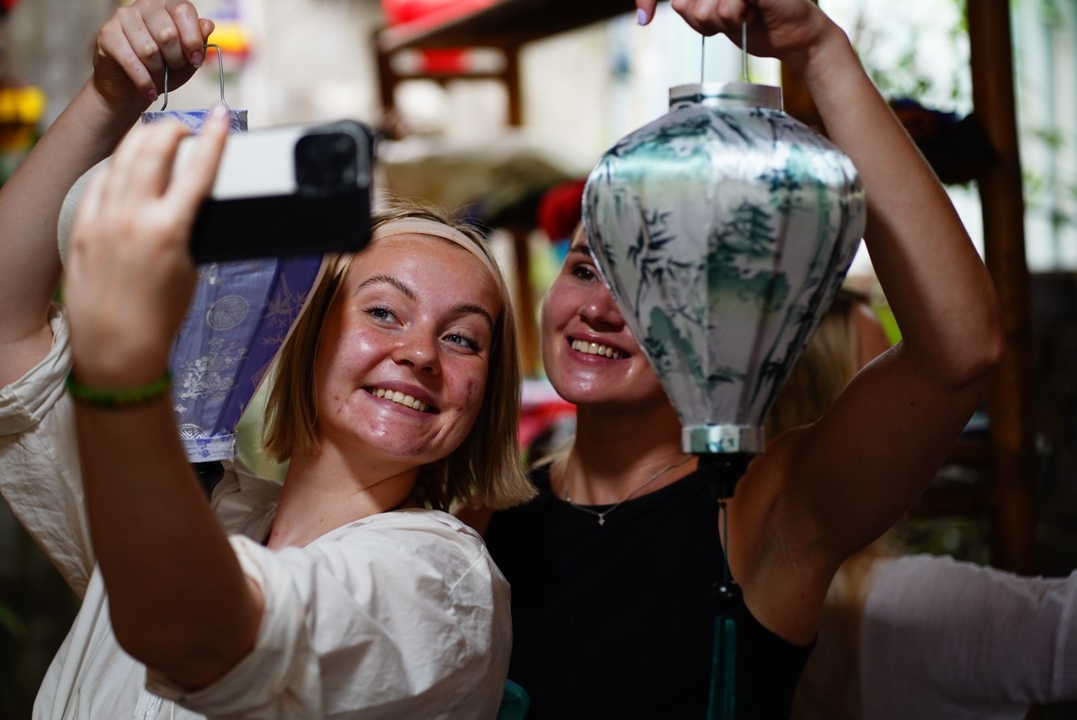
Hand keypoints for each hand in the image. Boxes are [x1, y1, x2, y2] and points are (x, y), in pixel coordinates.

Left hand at [64, 107, 228, 387]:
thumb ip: (189, 226)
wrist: (115, 347)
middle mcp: (133, 217)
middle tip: (186, 131)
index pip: (198, 169)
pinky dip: (117, 166)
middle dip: (173, 130)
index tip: (220, 119)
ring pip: (122, 157)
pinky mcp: (82, 226)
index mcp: (169, 230)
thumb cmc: (160, 317)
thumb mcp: (190, 268)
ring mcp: (103, 219)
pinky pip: (100, 181)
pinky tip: (126, 167)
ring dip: (143, 140)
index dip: (213, 138)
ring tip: (157, 139)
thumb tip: (192, 197)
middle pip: (154, 148)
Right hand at [93, 0, 214, 106]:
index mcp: (167, 5)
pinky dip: (144, 81)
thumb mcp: (188, 60)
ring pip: (149, 49)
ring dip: (158, 72)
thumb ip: (199, 42)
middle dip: (176, 59)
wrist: (130, 89)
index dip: (193, 39)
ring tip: (158, 79)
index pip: (184, 11)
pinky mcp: (106, 34)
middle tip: (173, 69)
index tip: (195, 60)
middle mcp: (144, 5)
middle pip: (167, 33)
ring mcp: (123, 17)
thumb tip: (208, 25)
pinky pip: (130, 60)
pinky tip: (149, 90)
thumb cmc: (162, 70)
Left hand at [636, 0, 833, 70]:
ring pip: (702, 6)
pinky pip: (724, 5)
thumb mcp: (715, 20)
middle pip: (684, 2)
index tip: (644, 18)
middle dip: (702, 22)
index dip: (647, 1)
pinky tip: (752, 13)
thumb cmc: (757, 27)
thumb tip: (658, 10)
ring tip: (744, 16)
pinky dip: (734, 17)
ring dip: (721, 22)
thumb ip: (693, 9)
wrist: (795, 37)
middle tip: (728, 22)